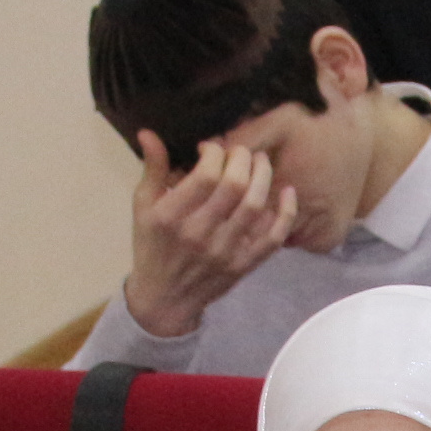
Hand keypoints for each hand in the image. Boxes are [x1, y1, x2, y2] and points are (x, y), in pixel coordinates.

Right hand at [123, 131, 296, 335]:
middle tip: (241, 151)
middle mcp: (199, 234)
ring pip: (256, 206)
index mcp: (171, 216)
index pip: (206, 175)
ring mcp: (224, 252)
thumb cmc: (152, 246)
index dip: (215, 152)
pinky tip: (288, 192)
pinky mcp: (243, 265)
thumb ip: (152, 169)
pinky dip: (286, 214)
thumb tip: (149, 132)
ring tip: (261, 162)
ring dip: (264, 176)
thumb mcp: (143, 207)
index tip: (211, 148)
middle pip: (234, 185)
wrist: (166, 298)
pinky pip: (273, 238)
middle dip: (242, 158)